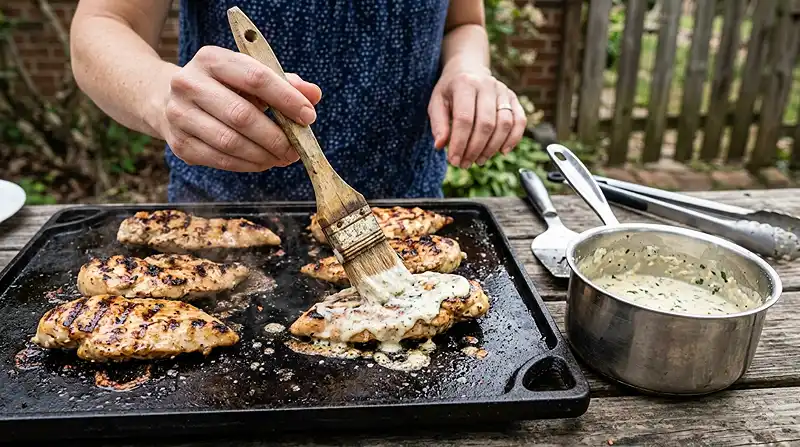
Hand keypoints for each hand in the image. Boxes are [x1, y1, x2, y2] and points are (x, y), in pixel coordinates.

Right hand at [160, 46, 321, 171]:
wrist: (168, 99)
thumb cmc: (222, 86)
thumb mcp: (249, 75)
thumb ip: (283, 83)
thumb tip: (314, 95)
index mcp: (211, 59)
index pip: (255, 78)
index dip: (286, 99)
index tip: (308, 117)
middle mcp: (189, 84)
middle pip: (242, 115)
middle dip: (276, 137)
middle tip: (296, 149)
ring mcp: (180, 115)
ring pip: (231, 142)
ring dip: (264, 155)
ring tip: (283, 157)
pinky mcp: (180, 144)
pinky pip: (221, 160)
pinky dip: (248, 165)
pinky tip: (262, 161)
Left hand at [428, 59, 526, 167]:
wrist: (469, 68)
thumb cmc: (450, 90)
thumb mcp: (436, 102)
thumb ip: (438, 124)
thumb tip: (440, 146)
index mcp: (465, 83)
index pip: (464, 119)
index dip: (459, 143)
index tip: (454, 160)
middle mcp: (487, 85)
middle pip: (486, 124)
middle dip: (475, 149)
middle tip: (465, 164)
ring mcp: (503, 90)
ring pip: (504, 124)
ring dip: (492, 147)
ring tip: (479, 160)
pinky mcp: (514, 97)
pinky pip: (520, 120)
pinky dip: (513, 139)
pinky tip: (502, 151)